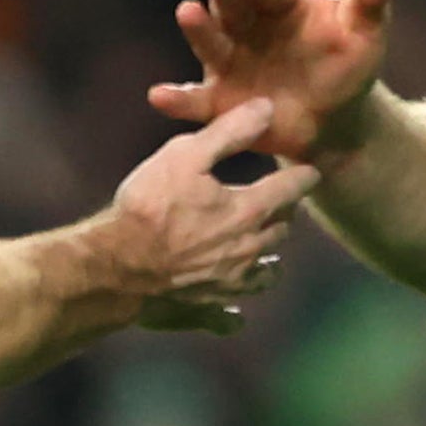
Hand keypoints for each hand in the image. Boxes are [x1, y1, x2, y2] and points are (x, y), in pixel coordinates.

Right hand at [108, 98, 320, 330]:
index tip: (310, 172)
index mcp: (247, 211)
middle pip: (281, 232)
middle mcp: (247, 251)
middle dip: (284, 215)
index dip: (303, 177)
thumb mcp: (186, 155)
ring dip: (267, 261)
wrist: (115, 268)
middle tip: (281, 204)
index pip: (290, 190)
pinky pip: (230, 317)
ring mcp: (228, 286)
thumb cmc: (148, 207)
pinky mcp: (205, 310)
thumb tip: (266, 108)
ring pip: (264, 275)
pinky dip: (234, 312)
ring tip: (265, 253)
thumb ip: (229, 131)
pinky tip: (234, 311)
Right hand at [147, 0, 405, 161]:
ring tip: (188, 12)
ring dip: (198, 28)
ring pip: (210, 42)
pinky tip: (159, 95)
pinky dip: (176, 98)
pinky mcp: (219, 102)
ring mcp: (229, 61)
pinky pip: (195, 100)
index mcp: (280, 1)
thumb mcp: (366, 31)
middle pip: (234, 5)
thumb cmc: (349, 67)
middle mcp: (247, 24)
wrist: (336, 123)